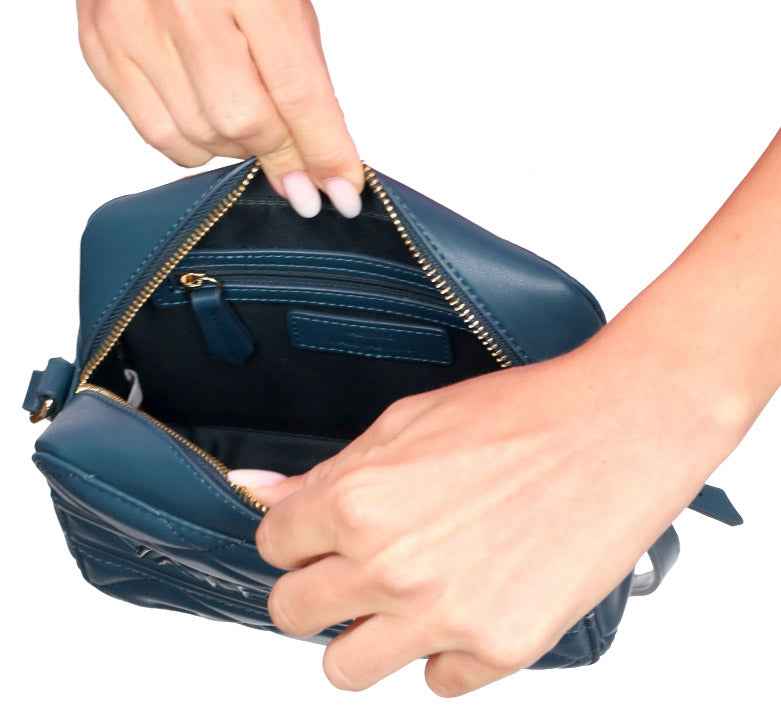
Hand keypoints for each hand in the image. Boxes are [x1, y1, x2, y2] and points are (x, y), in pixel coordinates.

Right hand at [77, 0, 361, 217]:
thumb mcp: (286, 5)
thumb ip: (302, 79)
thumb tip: (317, 163)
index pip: (296, 91)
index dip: (324, 151)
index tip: (343, 192)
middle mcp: (183, 4)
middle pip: (243, 123)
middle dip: (282, 156)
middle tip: (298, 162)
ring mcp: (134, 26)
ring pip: (203, 138)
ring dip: (238, 147)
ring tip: (248, 117)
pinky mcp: (103, 48)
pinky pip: (160, 135)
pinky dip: (197, 145)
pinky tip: (209, 118)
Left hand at [229, 328, 748, 695]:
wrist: (616, 431)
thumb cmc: (521, 416)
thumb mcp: (407, 423)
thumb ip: (328, 470)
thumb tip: (259, 488)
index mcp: (357, 501)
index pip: (273, 547)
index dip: (294, 538)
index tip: (315, 537)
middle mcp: (390, 566)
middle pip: (293, 614)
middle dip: (316, 589)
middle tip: (354, 570)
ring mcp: (443, 616)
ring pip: (346, 669)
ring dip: (365, 637)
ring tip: (404, 601)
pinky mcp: (499, 649)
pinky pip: (438, 681)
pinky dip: (446, 651)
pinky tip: (469, 606)